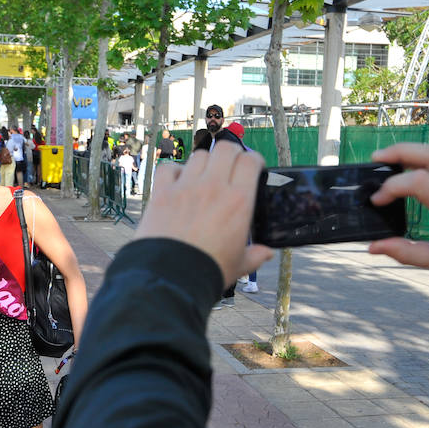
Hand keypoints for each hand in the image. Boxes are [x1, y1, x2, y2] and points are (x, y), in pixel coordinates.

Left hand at [135, 143, 272, 287]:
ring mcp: (186, 187)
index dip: (253, 160)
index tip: (253, 166)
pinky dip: (174, 171)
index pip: (250, 161)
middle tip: (230, 165)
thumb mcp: (239, 265)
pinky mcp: (162, 193)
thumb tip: (266, 253)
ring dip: (204, 162)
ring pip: (199, 155)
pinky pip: (168, 168)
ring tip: (204, 176)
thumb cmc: (208, 272)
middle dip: (231, 153)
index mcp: (238, 201)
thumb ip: (255, 256)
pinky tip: (177, 182)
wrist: (171, 279)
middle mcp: (213, 187)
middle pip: (225, 148)